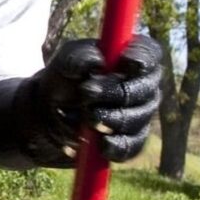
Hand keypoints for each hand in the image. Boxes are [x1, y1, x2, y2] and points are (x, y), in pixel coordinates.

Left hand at [33, 34, 164, 162]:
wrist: (49, 115)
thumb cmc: (63, 80)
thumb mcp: (63, 63)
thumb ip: (78, 57)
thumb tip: (97, 62)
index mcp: (131, 58)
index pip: (150, 53)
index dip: (142, 57)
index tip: (123, 61)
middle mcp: (143, 85)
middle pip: (145, 89)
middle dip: (116, 92)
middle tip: (86, 92)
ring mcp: (140, 114)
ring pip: (137, 118)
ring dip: (110, 118)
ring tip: (86, 117)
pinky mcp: (131, 140)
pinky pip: (131, 146)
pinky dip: (115, 146)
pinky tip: (101, 143)